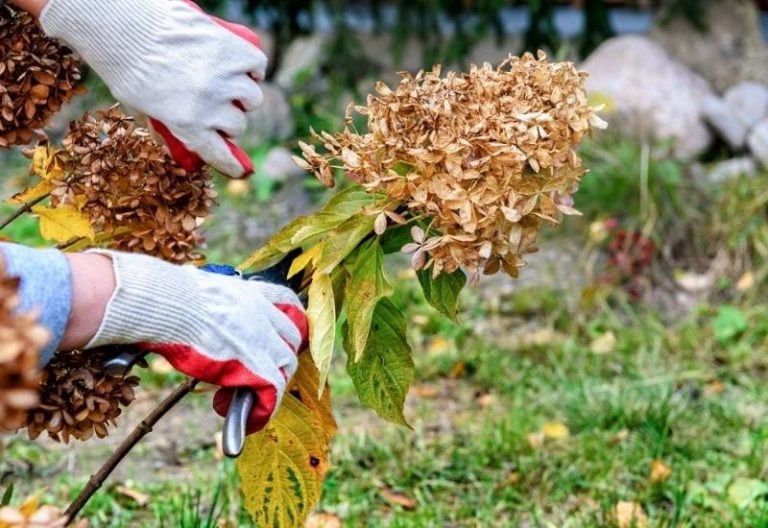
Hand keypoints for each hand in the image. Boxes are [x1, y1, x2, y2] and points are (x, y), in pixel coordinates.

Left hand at [39, 0, 265, 177]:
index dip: (232, 165)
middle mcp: (212, 106)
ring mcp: (226, 78)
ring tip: (230, 84)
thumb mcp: (139, 108)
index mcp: (188, 125)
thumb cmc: (126, 67)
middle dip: (229, 120)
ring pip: (252, 98)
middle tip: (219, 109)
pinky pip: (258, 65)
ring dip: (244, 95)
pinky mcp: (234, 50)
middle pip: (238, 125)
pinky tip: (242, 66)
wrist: (128, 26)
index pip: (221, 156)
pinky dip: (253, 67)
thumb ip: (163, 131)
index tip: (240, 170)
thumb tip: (181, 153)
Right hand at [85, 251, 307, 432]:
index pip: (286, 301)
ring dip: (268, 384)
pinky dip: (259, 409)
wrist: (166, 304)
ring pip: (286, 367)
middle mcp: (263, 314)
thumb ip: (200, 297)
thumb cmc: (165, 294)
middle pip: (291, 338)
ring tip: (235, 397)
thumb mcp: (194, 288)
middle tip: (253, 374)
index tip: (279, 335)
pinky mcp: (257, 368)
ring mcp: (264, 341)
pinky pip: (272, 394)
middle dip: (278, 356)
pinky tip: (229, 411)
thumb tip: (174, 295)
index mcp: (249, 293)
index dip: (286, 320)